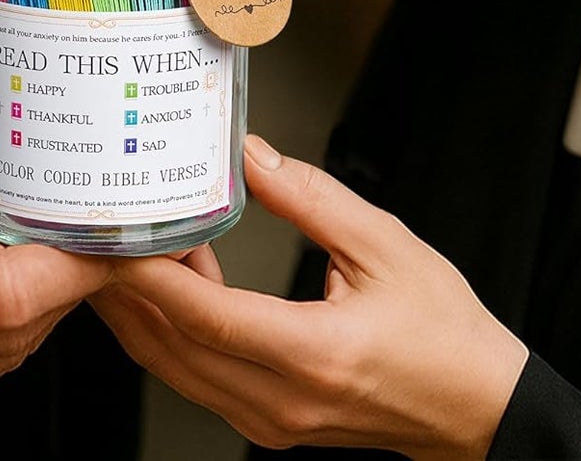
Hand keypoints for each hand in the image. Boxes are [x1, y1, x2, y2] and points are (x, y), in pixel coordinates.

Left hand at [93, 134, 526, 459]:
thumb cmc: (445, 331)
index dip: (149, 277)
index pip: (206, 317)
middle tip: (99, 234)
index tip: (113, 238)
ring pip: (177, 370)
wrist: (481, 408)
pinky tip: (175, 287)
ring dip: (143, 314)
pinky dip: (173, 335)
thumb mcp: (385, 246)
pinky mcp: (271, 424)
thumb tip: (250, 156)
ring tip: (126, 253)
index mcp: (315, 353)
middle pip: (173, 348)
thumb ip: (310, 198)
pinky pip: (200, 380)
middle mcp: (284, 401)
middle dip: (126, 292)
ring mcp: (273, 422)